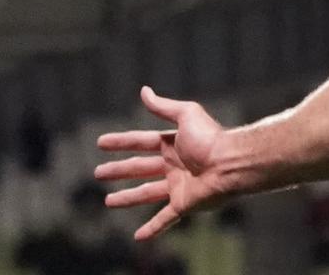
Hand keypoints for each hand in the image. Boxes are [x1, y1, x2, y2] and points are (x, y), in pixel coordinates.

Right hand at [95, 86, 230, 239]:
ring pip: (147, 194)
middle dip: (119, 170)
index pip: (141, 142)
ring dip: (128, 198)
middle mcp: (175, 165)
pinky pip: (165, 219)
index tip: (100, 142)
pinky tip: (138, 237)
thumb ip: (164, 106)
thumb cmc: (210, 139)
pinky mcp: (184, 204)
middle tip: (97, 173)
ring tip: (107, 201)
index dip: (121, 142)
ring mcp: (179, 186)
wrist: (230, 164)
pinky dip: (152, 229)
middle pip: (140, 168)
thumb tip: (144, 91)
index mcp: (173, 144)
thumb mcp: (186, 115)